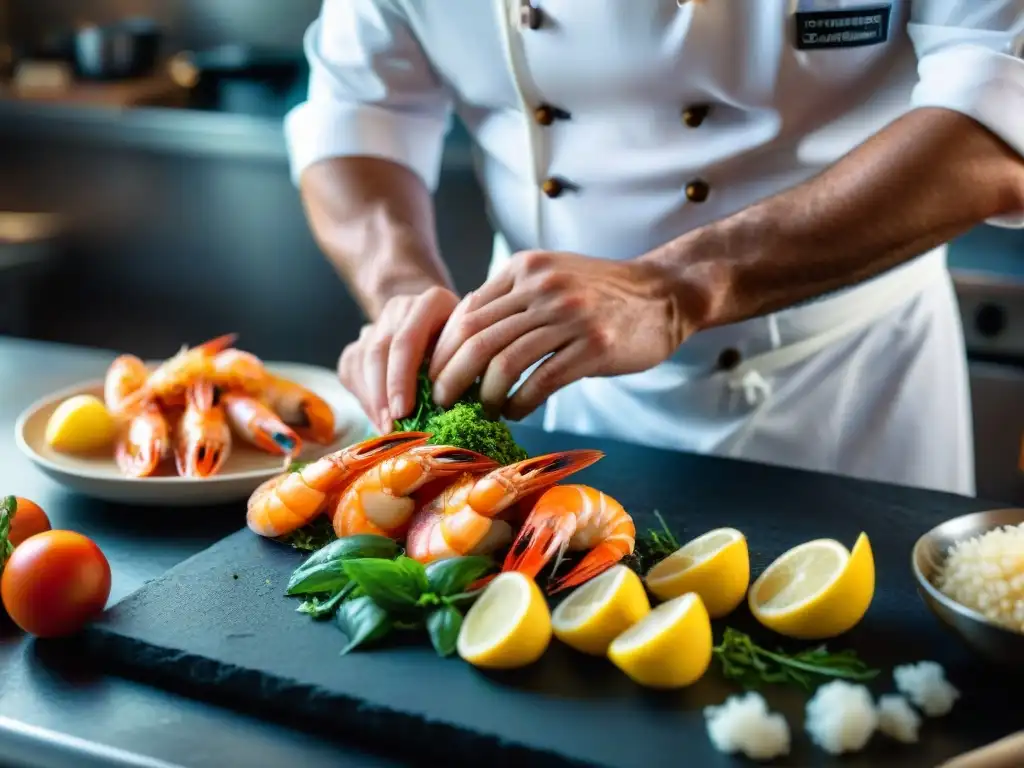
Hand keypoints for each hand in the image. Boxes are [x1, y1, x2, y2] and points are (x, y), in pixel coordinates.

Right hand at [337, 287, 458, 433]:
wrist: (442, 328)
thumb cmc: (467, 349)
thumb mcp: (474, 355)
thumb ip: (464, 373)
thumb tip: (450, 414)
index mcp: (433, 303)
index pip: (407, 340)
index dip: (401, 378)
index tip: (402, 412)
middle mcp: (401, 307)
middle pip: (380, 350)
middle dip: (382, 393)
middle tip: (390, 426)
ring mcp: (378, 322)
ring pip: (362, 360)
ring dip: (372, 399)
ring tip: (384, 430)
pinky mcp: (361, 342)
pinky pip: (351, 369)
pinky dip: (363, 397)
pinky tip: (378, 419)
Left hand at [427, 251, 681, 419]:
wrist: (665, 293)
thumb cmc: (601, 294)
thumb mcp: (550, 278)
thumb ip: (509, 300)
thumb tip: (461, 338)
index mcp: (524, 269)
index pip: (466, 312)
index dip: (444, 350)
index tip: (435, 376)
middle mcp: (543, 288)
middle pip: (476, 339)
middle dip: (451, 377)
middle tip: (442, 402)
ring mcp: (570, 316)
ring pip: (504, 362)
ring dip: (485, 395)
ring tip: (482, 410)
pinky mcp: (594, 347)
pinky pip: (540, 381)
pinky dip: (520, 402)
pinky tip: (516, 411)